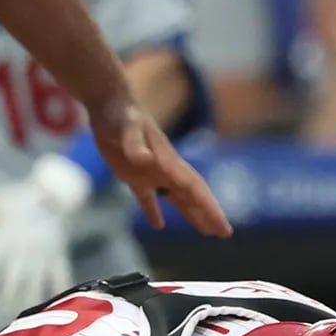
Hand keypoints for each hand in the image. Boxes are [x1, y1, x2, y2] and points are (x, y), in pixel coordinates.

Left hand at [0, 152, 90, 316]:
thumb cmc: (19, 199)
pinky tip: (54, 303)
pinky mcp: (59, 255)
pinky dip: (58, 290)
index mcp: (5, 235)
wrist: (54, 194)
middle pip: (13, 277)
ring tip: (22, 311)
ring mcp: (43, 253)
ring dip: (28, 297)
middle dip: (7, 294)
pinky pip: (60, 275)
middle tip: (0, 309)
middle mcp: (23, 247)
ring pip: (35, 281)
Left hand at [89, 92, 229, 236]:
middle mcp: (165, 169)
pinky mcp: (132, 174)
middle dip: (209, 213)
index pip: (194, 188)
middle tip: (225, 233)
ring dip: (190, 214)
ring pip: (176, 198)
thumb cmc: (121, 113)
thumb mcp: (128, 127)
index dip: (209, 207)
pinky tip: (158, 225)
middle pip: (192, 196)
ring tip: (206, 232)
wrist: (109, 102)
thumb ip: (136, 144)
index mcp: (168, 161)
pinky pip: (147, 197)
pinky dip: (153, 211)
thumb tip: (146, 160)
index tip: (222, 225)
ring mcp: (150, 172)